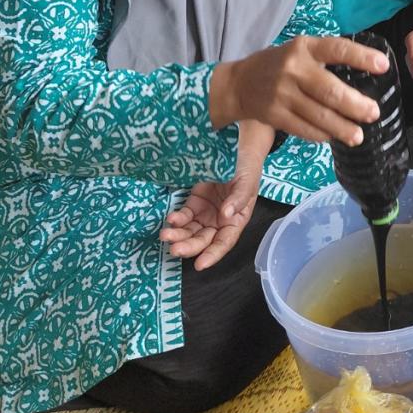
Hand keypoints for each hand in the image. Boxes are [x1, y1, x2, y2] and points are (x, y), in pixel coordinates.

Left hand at [160, 121, 272, 270]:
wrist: (235, 148)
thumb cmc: (246, 167)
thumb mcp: (247, 182)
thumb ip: (239, 199)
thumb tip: (226, 216)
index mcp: (236, 220)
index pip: (224, 242)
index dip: (212, 255)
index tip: (199, 264)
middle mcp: (220, 221)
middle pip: (203, 240)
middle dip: (189, 246)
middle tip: (174, 249)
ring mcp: (206, 212)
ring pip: (190, 231)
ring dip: (178, 235)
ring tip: (165, 236)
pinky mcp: (194, 202)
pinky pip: (184, 216)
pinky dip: (176, 219)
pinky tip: (171, 218)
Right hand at [209, 36, 387, 143]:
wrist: (239, 83)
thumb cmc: (280, 64)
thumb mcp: (301, 50)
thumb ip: (327, 58)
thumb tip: (366, 74)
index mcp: (305, 47)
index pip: (337, 49)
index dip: (362, 57)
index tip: (384, 66)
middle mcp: (293, 68)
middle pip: (330, 90)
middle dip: (355, 105)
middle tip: (373, 113)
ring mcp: (282, 93)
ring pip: (319, 115)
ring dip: (342, 128)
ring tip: (358, 135)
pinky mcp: (274, 115)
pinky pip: (304, 129)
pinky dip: (321, 135)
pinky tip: (332, 137)